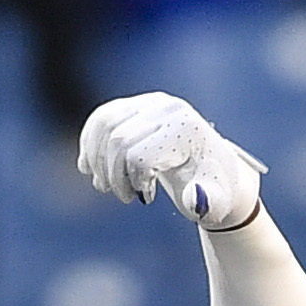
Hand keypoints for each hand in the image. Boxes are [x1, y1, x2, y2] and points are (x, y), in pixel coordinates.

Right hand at [76, 90, 264, 228]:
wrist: (213, 166)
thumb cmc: (214, 187)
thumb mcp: (217, 201)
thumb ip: (209, 202)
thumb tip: (194, 198)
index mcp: (185, 129)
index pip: (139, 154)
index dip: (131, 181)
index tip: (143, 198)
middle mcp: (166, 107)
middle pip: (118, 139)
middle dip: (112, 174)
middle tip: (123, 197)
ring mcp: (149, 102)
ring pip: (104, 124)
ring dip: (96, 159)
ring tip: (104, 184)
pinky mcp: (136, 104)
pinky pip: (101, 117)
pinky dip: (90, 142)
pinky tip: (88, 165)